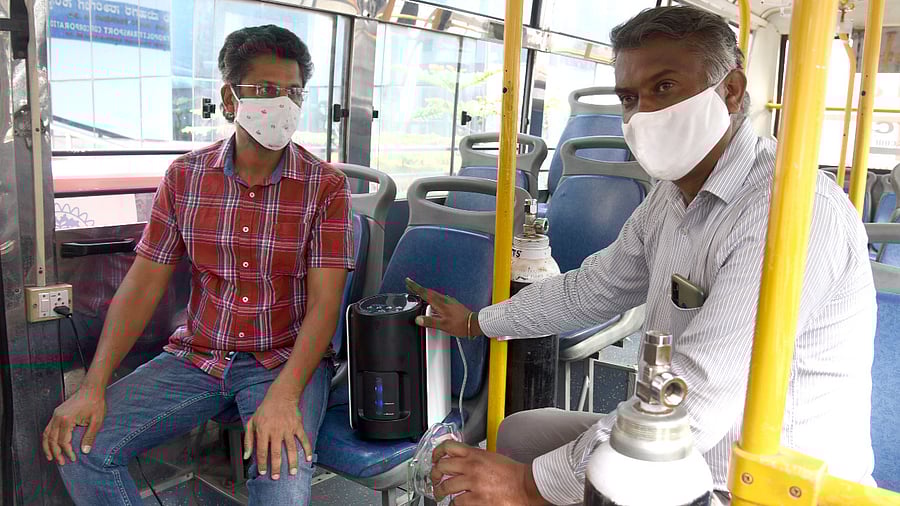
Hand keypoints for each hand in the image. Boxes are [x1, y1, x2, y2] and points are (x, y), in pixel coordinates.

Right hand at [42, 384, 106, 464]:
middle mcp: (58, 417)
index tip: (73, 458)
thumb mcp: (96, 421)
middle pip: (52, 440)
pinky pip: (48, 428)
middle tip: (61, 463)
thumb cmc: (95, 403)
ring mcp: (55, 415)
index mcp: (67, 419)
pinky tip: (50, 444)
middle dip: (56, 453)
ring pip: (46, 434)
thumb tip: (85, 451)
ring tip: (51, 457)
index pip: (63, 441)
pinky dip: (47, 438)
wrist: (91, 389)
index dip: (67, 452)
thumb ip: (89, 436)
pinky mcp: (56, 413)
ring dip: (47, 447)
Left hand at [244, 391, 310, 479]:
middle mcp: (276, 430)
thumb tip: (247, 456)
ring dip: (292, 462)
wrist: (281, 396)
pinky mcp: (298, 426)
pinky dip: (307, 449)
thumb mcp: (251, 423)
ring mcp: (288, 428)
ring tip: (293, 472)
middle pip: (276, 453)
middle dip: (276, 467)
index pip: (262, 451)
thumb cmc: (265, 410)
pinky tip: (308, 459)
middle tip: (277, 477)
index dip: (262, 463)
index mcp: (263, 430)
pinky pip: (303, 439)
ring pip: (291, 448)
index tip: (263, 473)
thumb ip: (248, 440)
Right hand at [405, 278, 478, 337]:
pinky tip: (433, 303)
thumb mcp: (443, 326)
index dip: (415, 287)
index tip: (408, 281)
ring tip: (418, 293)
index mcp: (440, 303)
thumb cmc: (460, 325)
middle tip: (410, 285)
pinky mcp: (452, 303)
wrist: (474, 324)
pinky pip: (439, 298)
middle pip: (428, 291)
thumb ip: (430, 322)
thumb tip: (418, 319)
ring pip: (434, 295)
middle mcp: (444, 300)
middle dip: (418, 288)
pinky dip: (433, 298)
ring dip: (425, 293)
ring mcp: (449, 301)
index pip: (425, 293)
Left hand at [430, 441, 548, 505]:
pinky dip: (454, 503)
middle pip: (442, 467)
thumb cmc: (512, 473)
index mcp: (476, 454)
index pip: (448, 447)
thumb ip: (475, 456)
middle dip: (435, 475)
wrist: (525, 486)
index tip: (434, 458)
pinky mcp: (476, 500)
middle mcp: (472, 467)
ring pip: (446, 487)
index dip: (437, 452)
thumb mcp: (491, 457)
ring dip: (441, 491)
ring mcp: (473, 484)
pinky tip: (457, 502)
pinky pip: (457, 502)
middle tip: (434, 479)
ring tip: (440, 494)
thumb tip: (461, 459)